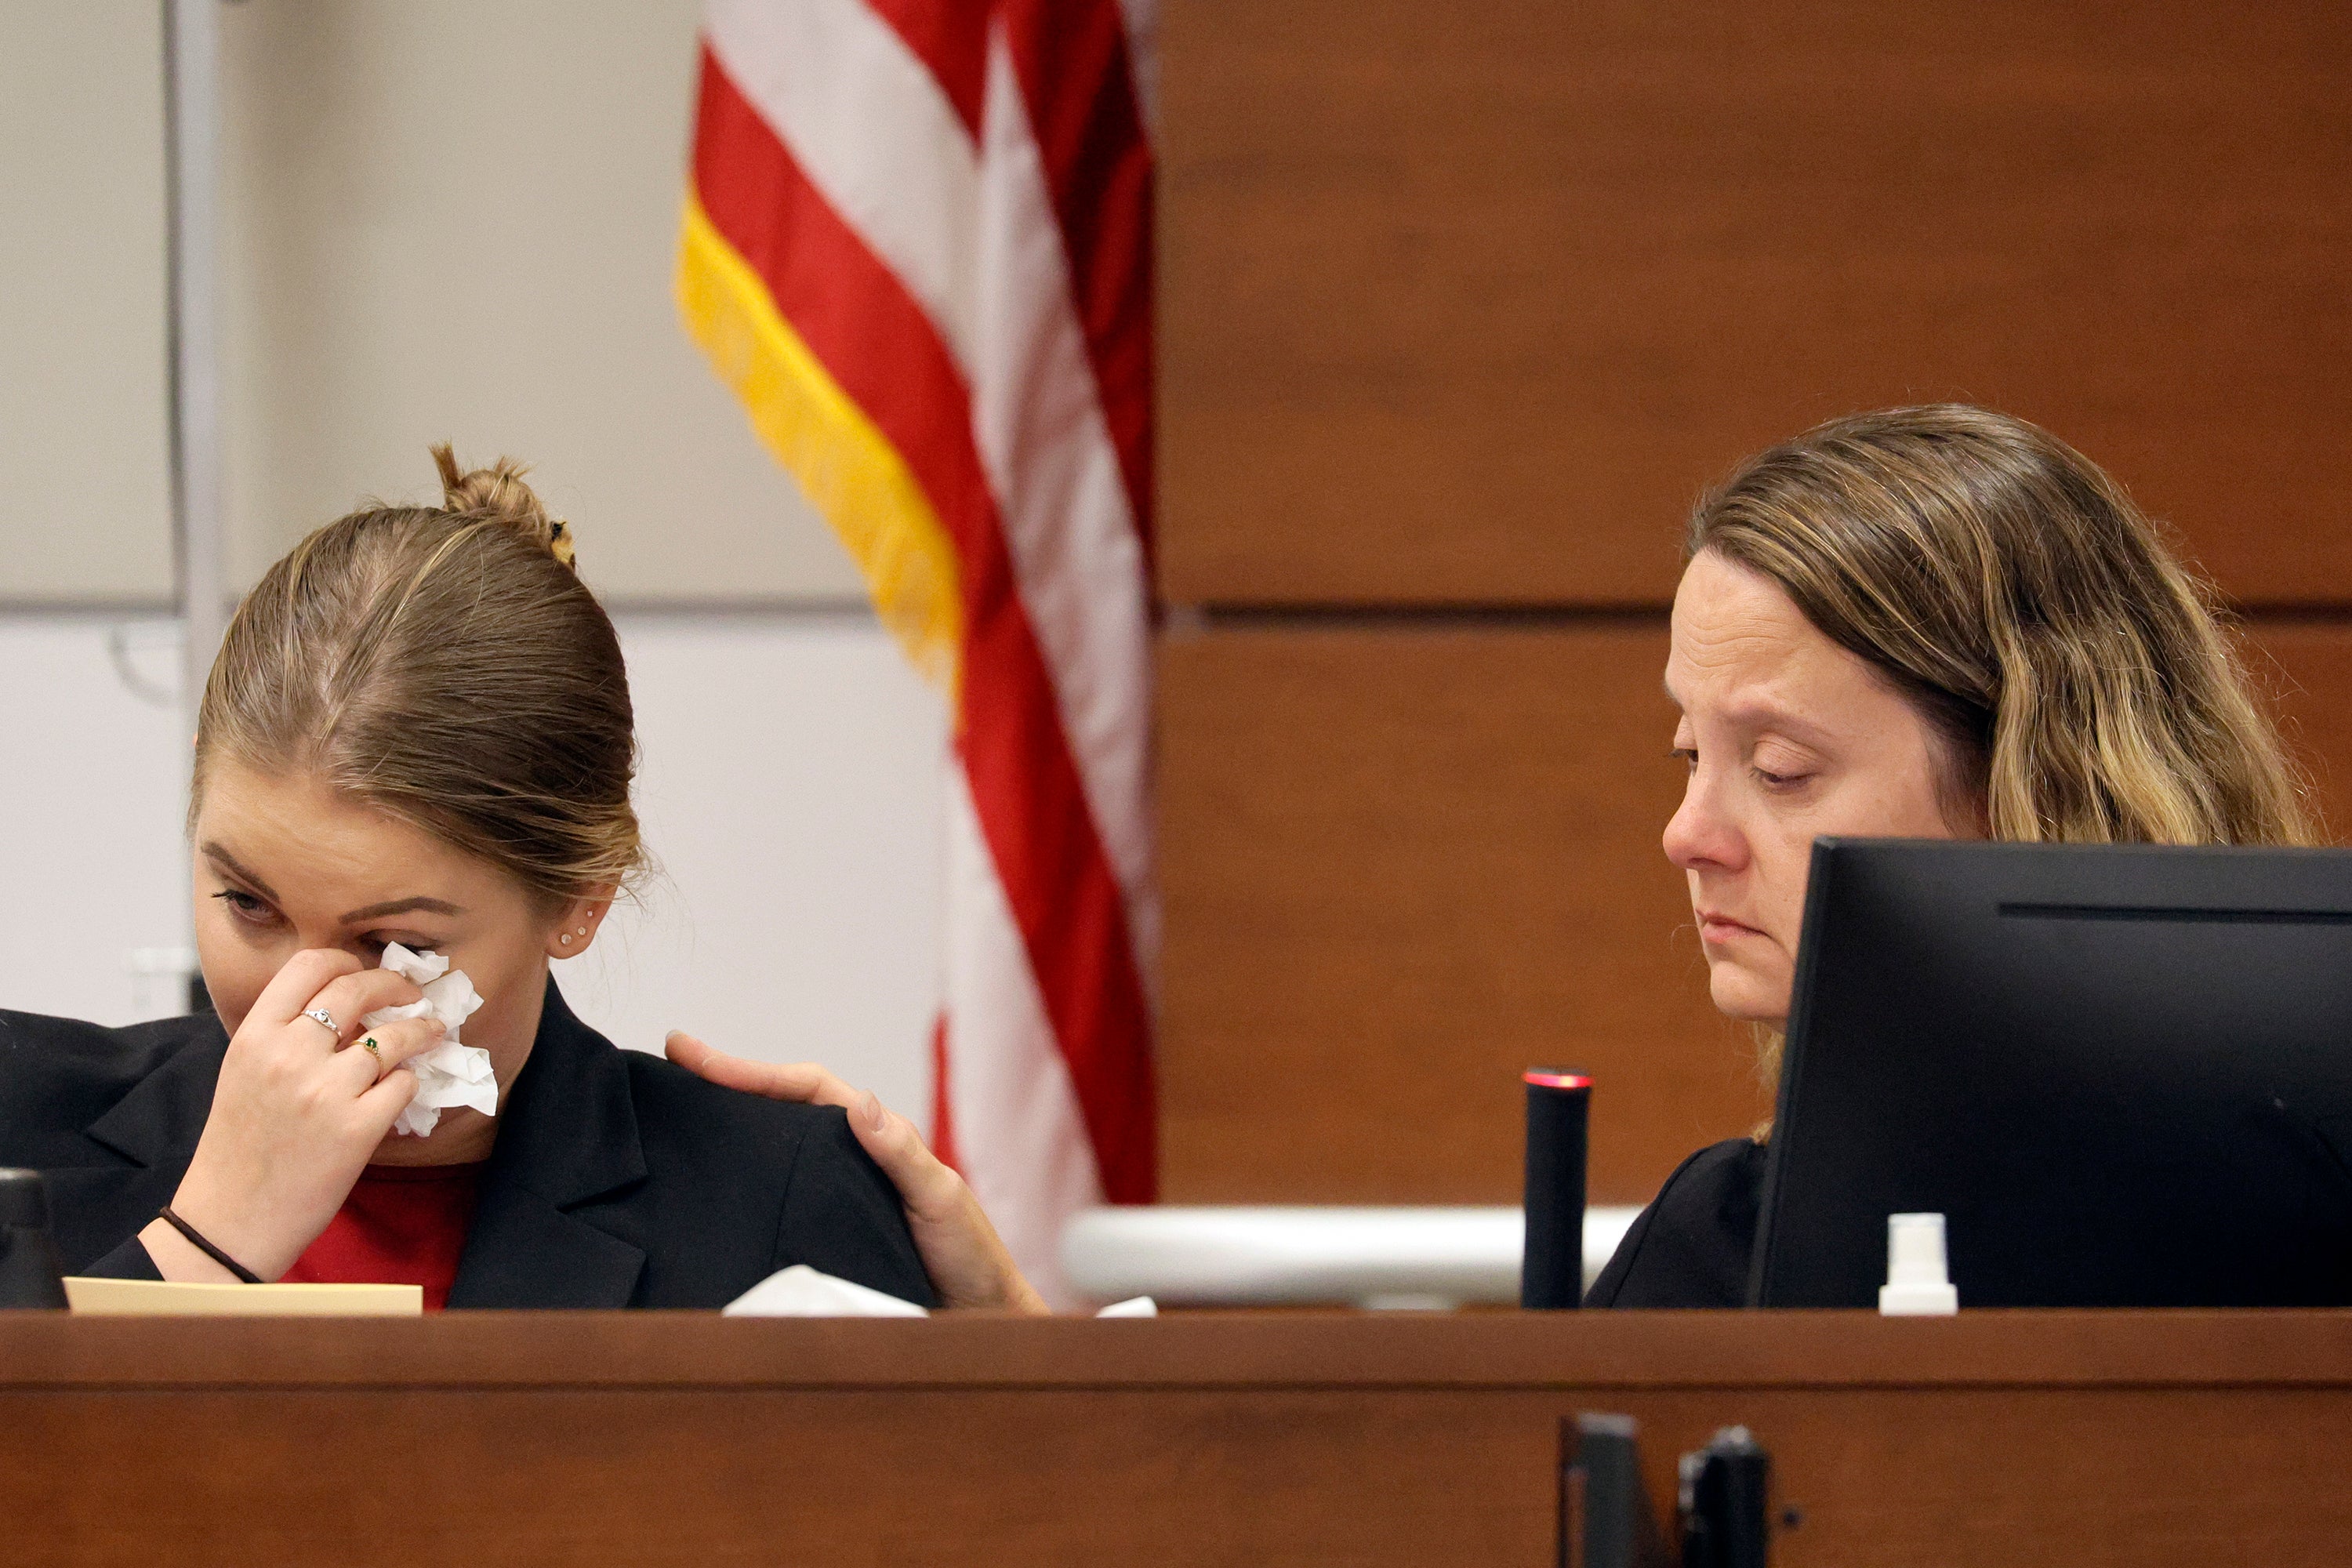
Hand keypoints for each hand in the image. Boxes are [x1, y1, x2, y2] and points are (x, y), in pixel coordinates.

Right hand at [140, 949, 448, 1281]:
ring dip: (421, 1030)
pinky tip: (402, 1088)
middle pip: (358, 988)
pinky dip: (408, 1082)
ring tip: (432, 1031)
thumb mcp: (243, 1073)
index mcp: (254, 1036)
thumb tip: (345, 1005)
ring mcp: (326, 1091)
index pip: (308, 965)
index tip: (366, 968)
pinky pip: (403, 1084)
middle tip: (411, 994)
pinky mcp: (358, 1128)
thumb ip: (284, 1035)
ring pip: (393, 1037)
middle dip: (395, 985)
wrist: (230, 1219)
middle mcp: (288, 1055)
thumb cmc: (238, 1148)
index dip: (347, 959)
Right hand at [664, 1031, 1050, 1313]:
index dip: (749, 1069)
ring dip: (728, 1130)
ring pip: (774, 1151)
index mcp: (876, 1136)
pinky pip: (777, 1199)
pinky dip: (743, 1185)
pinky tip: (710, 1191)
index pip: (804, 1087)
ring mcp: (834, 1194)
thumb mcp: (939, 1199)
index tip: (690, 1053)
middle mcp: (850, 1158)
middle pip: (779, 1108)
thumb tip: (861, 1102)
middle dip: (725, 1086)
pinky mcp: (825, 1235)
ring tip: (672, 1118)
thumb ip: (901, 1154)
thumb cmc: (970, 1257)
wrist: (982, 1319)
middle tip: (665, 1072)